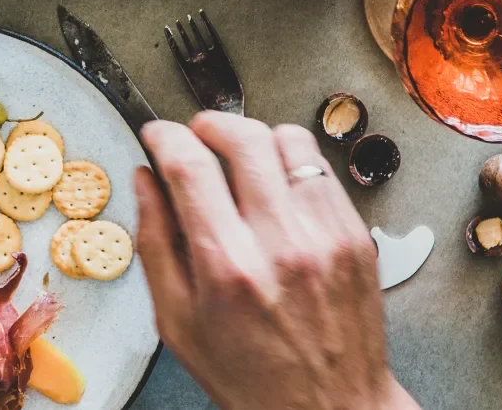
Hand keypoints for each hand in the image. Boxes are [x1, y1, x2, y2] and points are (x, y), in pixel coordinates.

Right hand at [134, 112, 419, 409]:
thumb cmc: (252, 377)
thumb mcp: (178, 323)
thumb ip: (155, 244)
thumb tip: (145, 181)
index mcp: (229, 266)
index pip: (190, 165)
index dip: (164, 136)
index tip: (156, 136)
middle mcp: (282, 242)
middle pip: (242, 137)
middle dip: (208, 124)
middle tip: (195, 138)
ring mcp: (327, 235)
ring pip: (289, 139)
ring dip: (255, 139)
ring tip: (240, 162)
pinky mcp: (357, 235)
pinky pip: (322, 169)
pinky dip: (292, 164)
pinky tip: (276, 189)